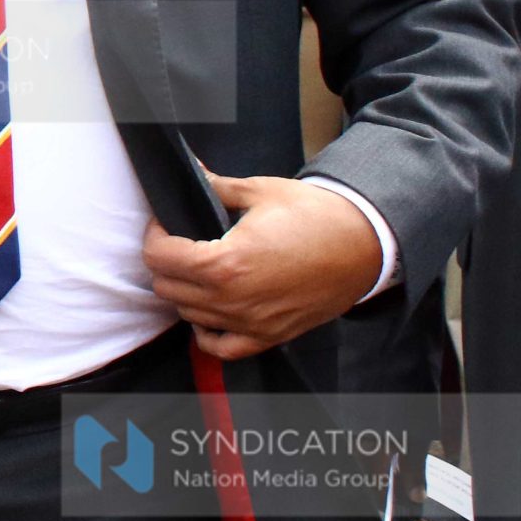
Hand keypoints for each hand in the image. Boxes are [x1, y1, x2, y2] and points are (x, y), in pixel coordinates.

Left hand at [143, 171, 385, 359]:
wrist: (365, 244)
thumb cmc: (317, 216)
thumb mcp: (260, 192)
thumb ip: (216, 187)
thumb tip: (193, 174)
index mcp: (225, 263)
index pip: (159, 257)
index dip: (155, 235)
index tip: (163, 224)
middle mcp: (233, 299)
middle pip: (167, 287)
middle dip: (165, 262)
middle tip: (179, 243)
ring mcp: (251, 322)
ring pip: (187, 314)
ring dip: (184, 291)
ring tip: (198, 269)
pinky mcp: (269, 336)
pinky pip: (220, 347)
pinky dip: (207, 331)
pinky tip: (210, 310)